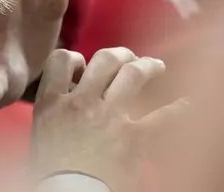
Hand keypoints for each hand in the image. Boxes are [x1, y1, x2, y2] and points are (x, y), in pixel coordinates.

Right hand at [31, 47, 187, 191]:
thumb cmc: (51, 171)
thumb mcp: (41, 131)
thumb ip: (53, 108)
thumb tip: (67, 95)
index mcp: (53, 102)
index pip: (61, 59)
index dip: (74, 58)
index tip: (83, 67)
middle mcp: (82, 102)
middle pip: (105, 59)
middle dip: (120, 54)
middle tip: (128, 58)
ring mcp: (110, 116)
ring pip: (134, 74)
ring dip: (148, 66)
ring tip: (155, 66)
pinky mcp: (135, 136)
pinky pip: (164, 115)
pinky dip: (178, 108)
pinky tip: (184, 104)